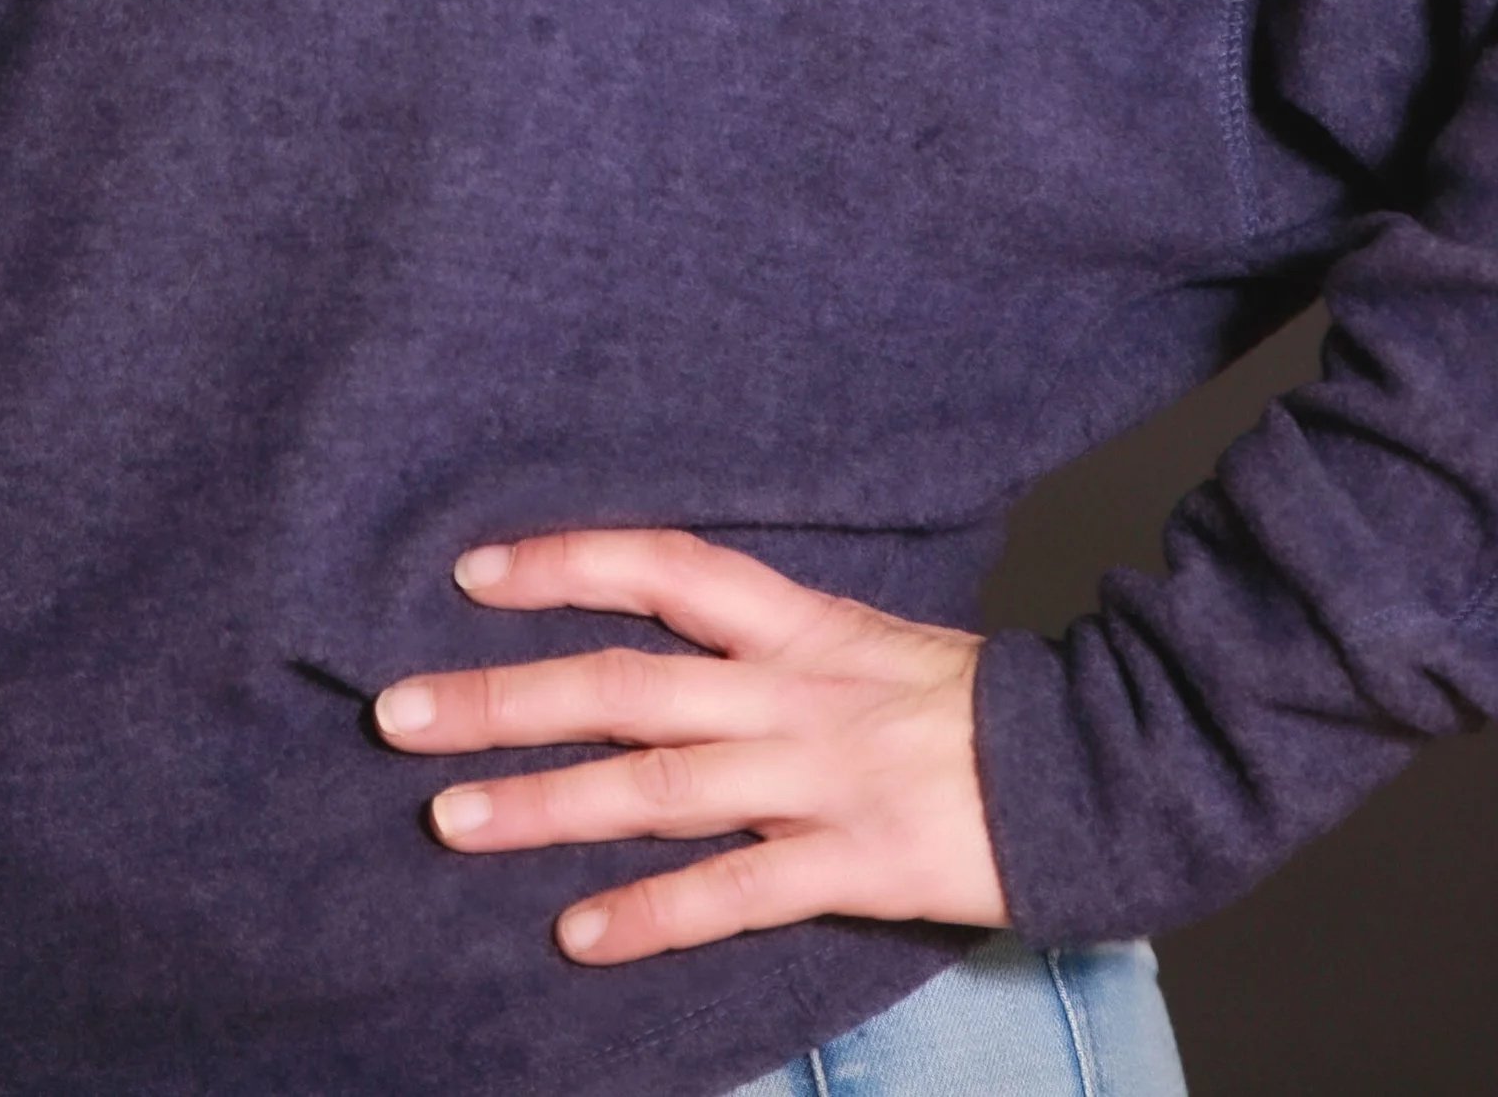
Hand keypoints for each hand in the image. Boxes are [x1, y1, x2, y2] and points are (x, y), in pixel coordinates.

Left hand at [373, 526, 1006, 964]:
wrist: (1100, 766)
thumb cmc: (973, 706)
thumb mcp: (866, 642)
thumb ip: (773, 648)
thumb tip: (670, 649)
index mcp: (798, 623)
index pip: (661, 567)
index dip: (564, 562)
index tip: (469, 572)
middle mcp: (790, 691)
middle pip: (622, 685)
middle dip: (502, 697)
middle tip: (397, 712)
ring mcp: (816, 778)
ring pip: (655, 788)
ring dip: (543, 805)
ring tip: (449, 820)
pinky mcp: (853, 863)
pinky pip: (735, 892)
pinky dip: (652, 914)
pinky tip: (577, 934)